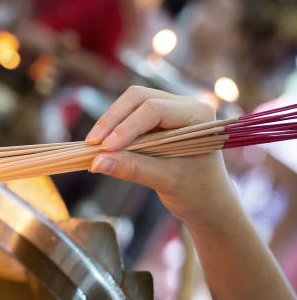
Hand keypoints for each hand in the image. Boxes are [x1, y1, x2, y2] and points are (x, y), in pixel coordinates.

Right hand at [85, 86, 235, 225]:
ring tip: (93, 146)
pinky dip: (113, 128)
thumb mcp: (167, 181)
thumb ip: (133, 169)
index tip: (105, 148)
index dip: (126, 127)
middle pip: (139, 98)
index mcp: (198, 115)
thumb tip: (97, 162)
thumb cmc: (197, 192)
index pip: (155, 109)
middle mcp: (184, 105)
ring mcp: (169, 110)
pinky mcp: (156, 121)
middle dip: (112, 119)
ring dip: (110, 122)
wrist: (208, 202)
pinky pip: (129, 115)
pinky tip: (102, 146)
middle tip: (92, 144)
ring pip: (131, 103)